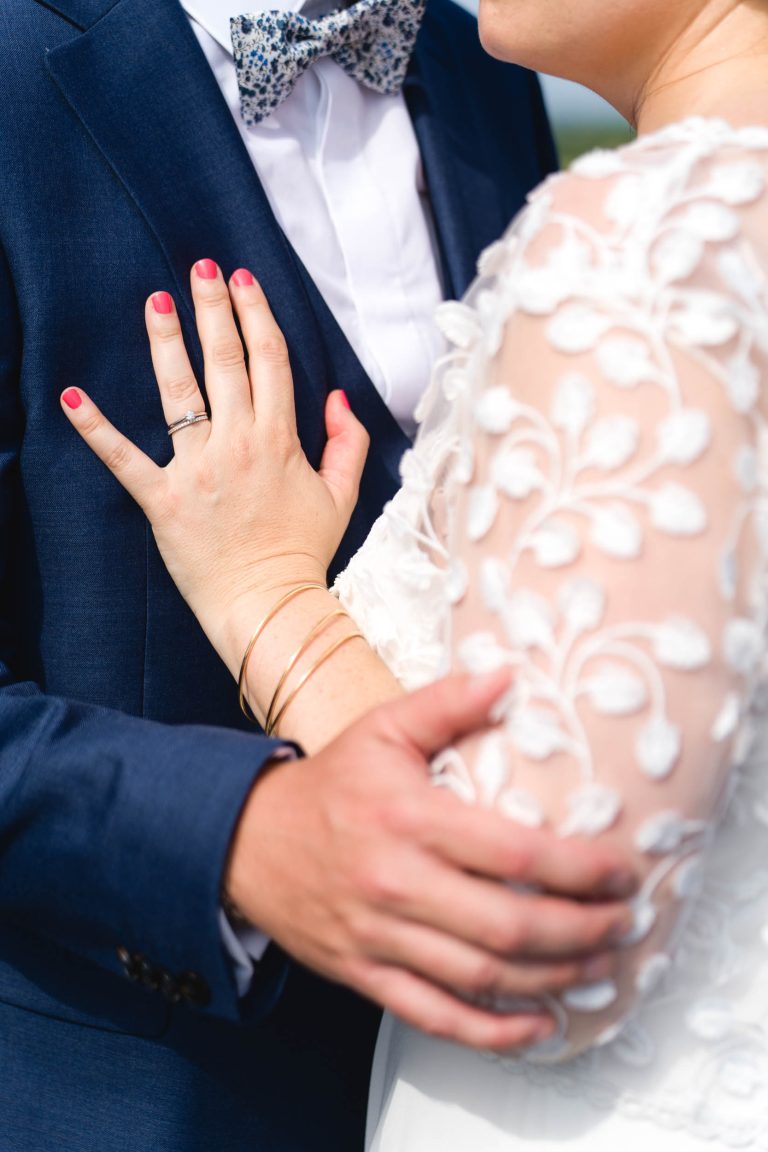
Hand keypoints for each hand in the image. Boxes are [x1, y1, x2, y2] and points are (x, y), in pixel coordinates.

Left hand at [60, 261, 368, 672]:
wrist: (269, 604)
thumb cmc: (302, 551)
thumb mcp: (342, 495)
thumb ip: (346, 442)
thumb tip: (337, 397)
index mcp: (280, 440)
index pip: (269, 360)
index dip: (256, 314)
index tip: (244, 281)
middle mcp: (239, 444)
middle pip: (226, 361)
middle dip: (214, 308)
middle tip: (202, 267)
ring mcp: (198, 469)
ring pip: (179, 394)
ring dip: (166, 342)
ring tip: (155, 301)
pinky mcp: (163, 499)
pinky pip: (125, 458)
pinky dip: (96, 429)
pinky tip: (73, 396)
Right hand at [228, 670, 636, 1051]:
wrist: (247, 842)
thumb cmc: (329, 785)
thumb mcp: (382, 729)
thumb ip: (447, 704)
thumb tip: (510, 677)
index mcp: (410, 819)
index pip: (514, 854)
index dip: (580, 870)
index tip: (621, 871)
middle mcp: (397, 884)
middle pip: (509, 927)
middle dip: (582, 931)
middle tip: (624, 923)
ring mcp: (380, 936)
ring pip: (482, 978)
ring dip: (553, 980)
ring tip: (599, 966)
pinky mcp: (366, 973)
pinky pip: (436, 1015)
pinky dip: (492, 1032)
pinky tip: (538, 1024)